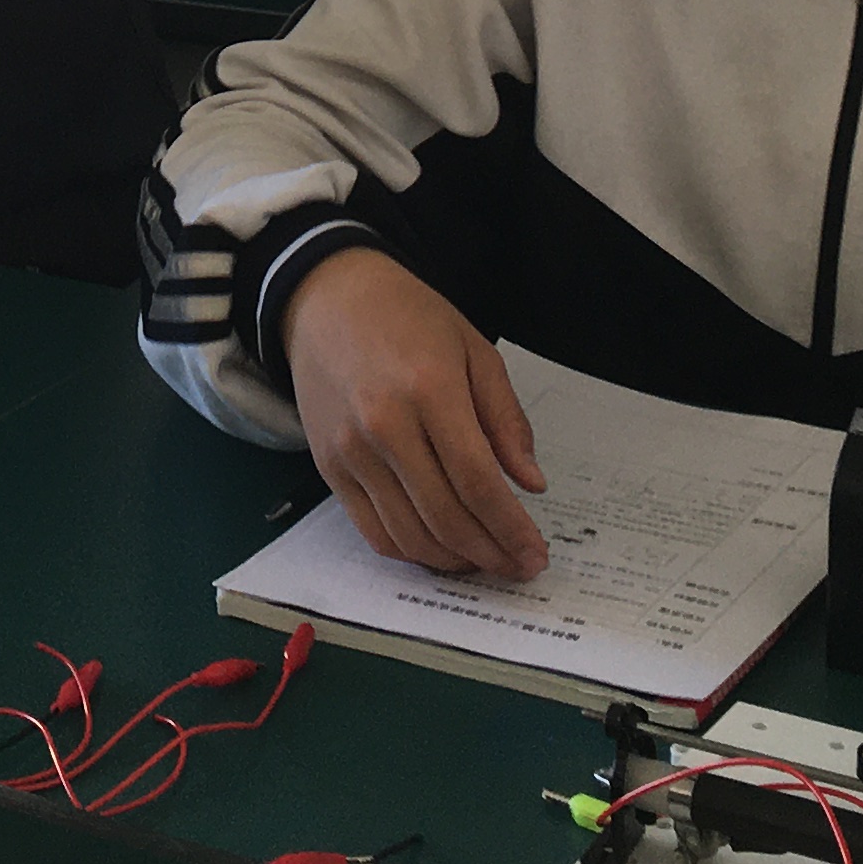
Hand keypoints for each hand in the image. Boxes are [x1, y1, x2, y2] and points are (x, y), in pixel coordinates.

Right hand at [277, 246, 548, 577]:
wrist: (326, 298)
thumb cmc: (407, 316)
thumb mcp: (474, 349)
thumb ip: (505, 418)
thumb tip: (531, 483)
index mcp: (429, 389)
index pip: (477, 480)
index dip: (511, 528)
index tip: (535, 554)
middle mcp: (383, 424)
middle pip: (445, 516)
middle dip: (490, 553)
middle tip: (518, 565)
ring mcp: (350, 450)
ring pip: (409, 534)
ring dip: (453, 561)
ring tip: (484, 560)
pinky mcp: (328, 466)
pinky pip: (372, 531)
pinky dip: (410, 551)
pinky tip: (439, 548)